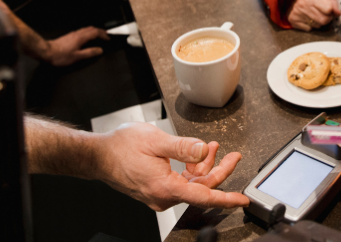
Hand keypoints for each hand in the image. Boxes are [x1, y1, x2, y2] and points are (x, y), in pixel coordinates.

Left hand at [45, 26, 108, 65]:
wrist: (47, 52)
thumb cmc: (60, 55)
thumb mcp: (77, 56)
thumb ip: (89, 53)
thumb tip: (99, 50)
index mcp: (81, 38)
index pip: (95, 32)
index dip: (103, 34)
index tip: (108, 38)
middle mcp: (77, 34)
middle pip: (91, 28)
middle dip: (100, 31)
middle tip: (105, 35)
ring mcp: (72, 34)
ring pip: (86, 29)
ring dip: (94, 31)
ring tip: (98, 35)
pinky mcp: (68, 36)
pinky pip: (81, 32)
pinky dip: (88, 33)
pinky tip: (86, 38)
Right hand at [95, 122, 248, 210]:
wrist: (98, 155)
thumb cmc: (120, 148)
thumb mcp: (155, 140)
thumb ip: (183, 147)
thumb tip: (203, 150)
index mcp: (165, 187)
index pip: (203, 196)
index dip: (225, 198)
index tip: (242, 200)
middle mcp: (163, 195)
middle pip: (201, 188)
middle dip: (219, 170)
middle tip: (233, 156)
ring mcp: (160, 194)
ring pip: (193, 184)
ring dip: (204, 166)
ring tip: (212, 147)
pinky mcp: (158, 188)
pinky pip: (182, 182)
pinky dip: (192, 168)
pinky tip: (196, 154)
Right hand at [287, 0, 340, 30]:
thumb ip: (333, 4)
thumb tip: (338, 14)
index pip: (329, 9)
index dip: (331, 11)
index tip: (329, 9)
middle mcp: (304, 5)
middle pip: (324, 20)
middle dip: (327, 19)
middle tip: (324, 14)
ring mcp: (297, 13)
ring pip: (317, 26)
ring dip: (318, 22)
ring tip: (315, 15)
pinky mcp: (293, 20)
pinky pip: (309, 29)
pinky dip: (310, 25)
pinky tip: (307, 18)